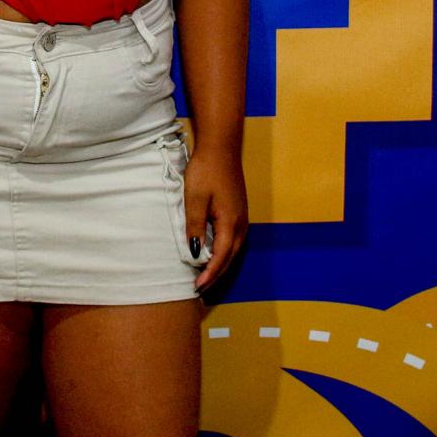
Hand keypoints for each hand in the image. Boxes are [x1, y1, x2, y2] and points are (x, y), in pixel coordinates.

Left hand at [184, 145, 247, 292]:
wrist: (221, 147)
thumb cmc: (206, 170)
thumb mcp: (195, 199)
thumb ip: (195, 227)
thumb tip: (196, 253)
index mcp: (230, 222)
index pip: (220, 257)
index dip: (209, 274)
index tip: (198, 287)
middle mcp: (240, 224)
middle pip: (230, 257)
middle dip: (216, 274)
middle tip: (200, 288)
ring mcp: (242, 217)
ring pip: (233, 249)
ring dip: (220, 264)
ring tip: (206, 276)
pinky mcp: (238, 211)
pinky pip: (233, 239)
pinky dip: (224, 251)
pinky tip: (213, 253)